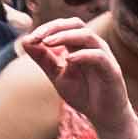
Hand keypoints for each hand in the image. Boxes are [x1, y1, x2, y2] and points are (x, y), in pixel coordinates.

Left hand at [21, 14, 128, 130]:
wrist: (103, 115)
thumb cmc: (82, 92)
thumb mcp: (56, 75)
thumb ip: (43, 59)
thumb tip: (25, 41)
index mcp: (80, 46)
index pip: (65, 25)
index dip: (47, 27)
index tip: (30, 38)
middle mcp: (93, 46)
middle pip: (76, 23)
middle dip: (55, 27)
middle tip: (37, 37)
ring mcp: (104, 56)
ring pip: (87, 36)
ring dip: (66, 36)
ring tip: (47, 43)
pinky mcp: (112, 70)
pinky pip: (98, 56)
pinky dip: (82, 55)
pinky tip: (68, 60)